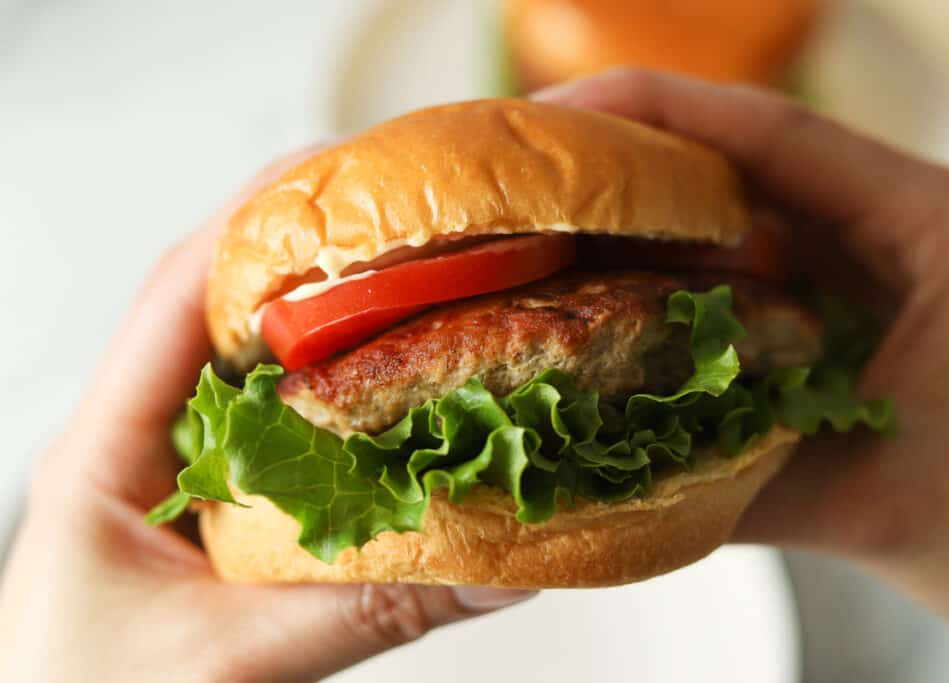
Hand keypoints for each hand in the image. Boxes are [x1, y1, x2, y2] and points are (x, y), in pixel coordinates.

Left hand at [0, 151, 533, 682]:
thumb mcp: (220, 661)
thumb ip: (357, 611)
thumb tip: (494, 565)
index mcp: (106, 449)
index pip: (174, 297)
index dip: (255, 223)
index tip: (337, 173)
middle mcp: (146, 445)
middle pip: (224, 312)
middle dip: (310, 258)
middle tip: (403, 221)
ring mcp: (187, 477)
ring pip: (260, 374)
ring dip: (332, 332)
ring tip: (417, 290)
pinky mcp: (226, 514)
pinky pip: (291, 438)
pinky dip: (346, 408)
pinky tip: (401, 405)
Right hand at [535, 68, 948, 630]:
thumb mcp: (869, 508)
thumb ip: (732, 488)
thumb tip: (599, 479)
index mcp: (931, 229)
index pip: (778, 136)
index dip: (660, 113)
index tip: (561, 117)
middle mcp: (893, 220)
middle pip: (742, 151)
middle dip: (627, 150)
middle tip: (526, 164)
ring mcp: (863, 250)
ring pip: (733, 199)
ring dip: (639, 204)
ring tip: (542, 215)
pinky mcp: (836, 288)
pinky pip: (737, 253)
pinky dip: (665, 260)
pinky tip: (602, 279)